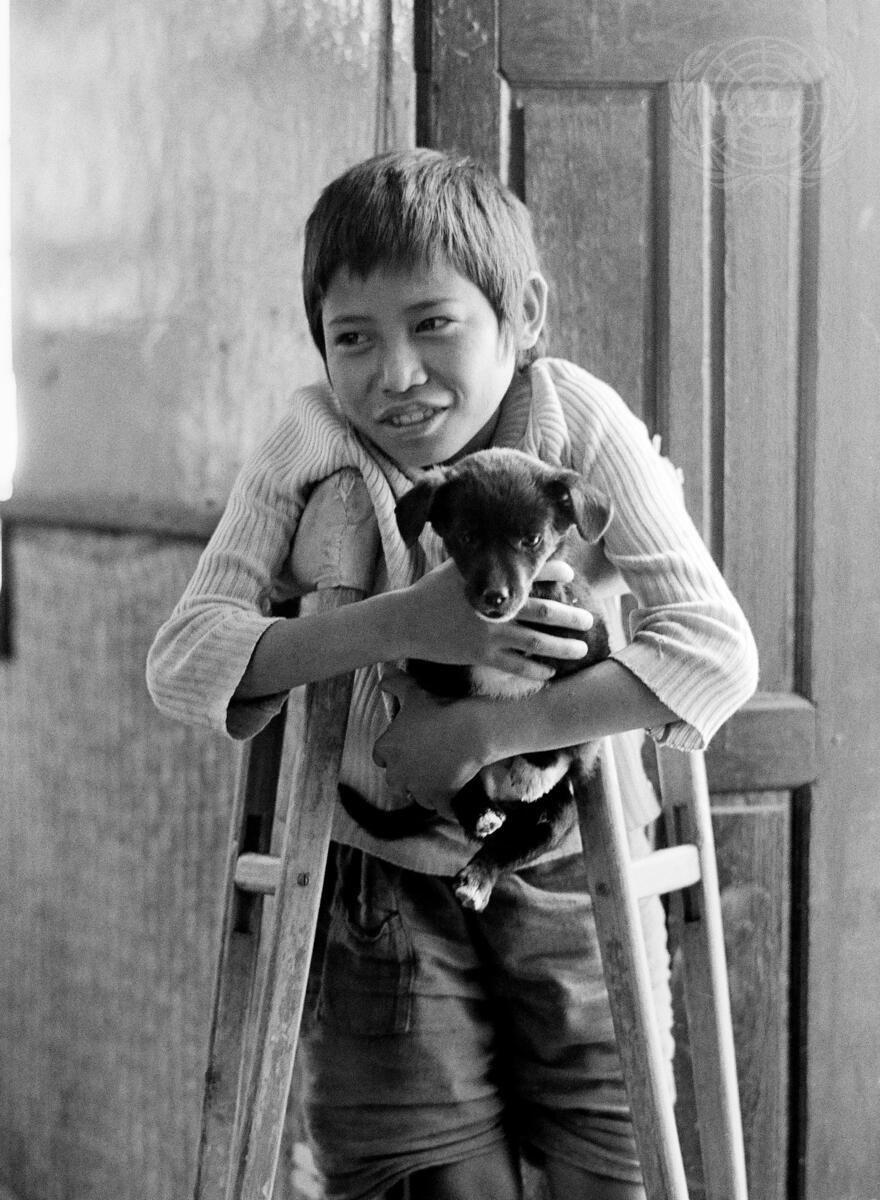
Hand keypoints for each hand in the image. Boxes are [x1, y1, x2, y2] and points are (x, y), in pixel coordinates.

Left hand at [372, 670, 484, 813]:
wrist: (470, 729)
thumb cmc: (439, 708)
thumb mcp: (413, 692)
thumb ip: (395, 684)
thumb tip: (383, 676)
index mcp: (387, 749)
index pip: (380, 757)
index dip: (392, 753)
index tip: (405, 749)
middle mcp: (398, 772)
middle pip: (395, 782)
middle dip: (405, 776)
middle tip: (422, 767)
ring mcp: (419, 788)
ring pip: (417, 796)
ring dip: (425, 791)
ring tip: (440, 781)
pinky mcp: (440, 798)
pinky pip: (441, 809)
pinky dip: (447, 807)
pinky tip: (455, 803)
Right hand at [402, 559, 592, 681]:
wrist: (404, 621)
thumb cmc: (430, 592)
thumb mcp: (455, 568)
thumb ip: (482, 563)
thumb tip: (502, 548)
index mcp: (491, 582)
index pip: (531, 573)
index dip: (556, 571)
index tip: (573, 573)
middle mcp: (494, 608)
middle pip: (543, 612)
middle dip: (570, 615)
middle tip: (589, 618)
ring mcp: (489, 633)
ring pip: (536, 642)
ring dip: (562, 646)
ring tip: (581, 648)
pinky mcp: (480, 655)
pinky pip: (516, 666)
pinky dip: (536, 670)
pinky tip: (551, 672)